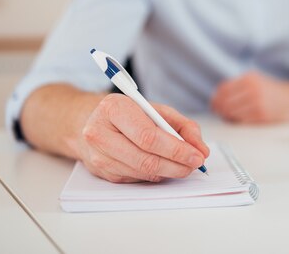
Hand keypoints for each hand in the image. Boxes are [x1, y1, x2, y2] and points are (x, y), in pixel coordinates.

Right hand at [77, 93, 209, 182]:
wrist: (87, 121)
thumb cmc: (126, 113)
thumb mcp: (156, 109)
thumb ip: (183, 126)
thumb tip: (201, 148)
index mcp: (114, 109)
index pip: (148, 136)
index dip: (176, 149)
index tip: (196, 155)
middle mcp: (100, 133)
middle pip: (145, 159)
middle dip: (176, 164)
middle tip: (195, 164)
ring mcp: (98, 155)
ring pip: (142, 172)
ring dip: (169, 172)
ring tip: (184, 166)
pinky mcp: (101, 172)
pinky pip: (136, 178)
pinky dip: (155, 175)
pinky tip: (163, 167)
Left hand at [211, 71, 288, 123]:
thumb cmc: (271, 91)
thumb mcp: (255, 80)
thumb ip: (237, 86)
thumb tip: (217, 97)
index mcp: (250, 78)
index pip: (224, 89)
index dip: (215, 98)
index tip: (213, 103)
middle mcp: (253, 89)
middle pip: (225, 102)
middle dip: (219, 108)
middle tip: (218, 111)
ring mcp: (257, 103)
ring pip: (231, 112)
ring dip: (226, 115)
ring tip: (228, 115)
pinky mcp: (261, 115)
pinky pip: (240, 120)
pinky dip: (236, 120)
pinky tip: (238, 118)